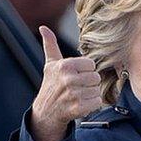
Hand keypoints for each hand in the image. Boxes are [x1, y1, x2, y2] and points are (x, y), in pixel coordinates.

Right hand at [29, 26, 101, 140]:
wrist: (46, 112)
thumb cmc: (51, 85)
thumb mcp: (50, 64)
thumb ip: (50, 45)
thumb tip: (43, 28)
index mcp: (65, 66)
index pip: (91, 64)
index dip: (85, 71)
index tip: (76, 76)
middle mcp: (68, 79)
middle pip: (96, 77)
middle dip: (89, 83)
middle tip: (77, 87)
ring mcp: (73, 95)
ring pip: (97, 90)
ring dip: (90, 94)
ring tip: (78, 96)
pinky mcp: (78, 108)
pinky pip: (97, 102)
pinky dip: (92, 105)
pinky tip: (81, 104)